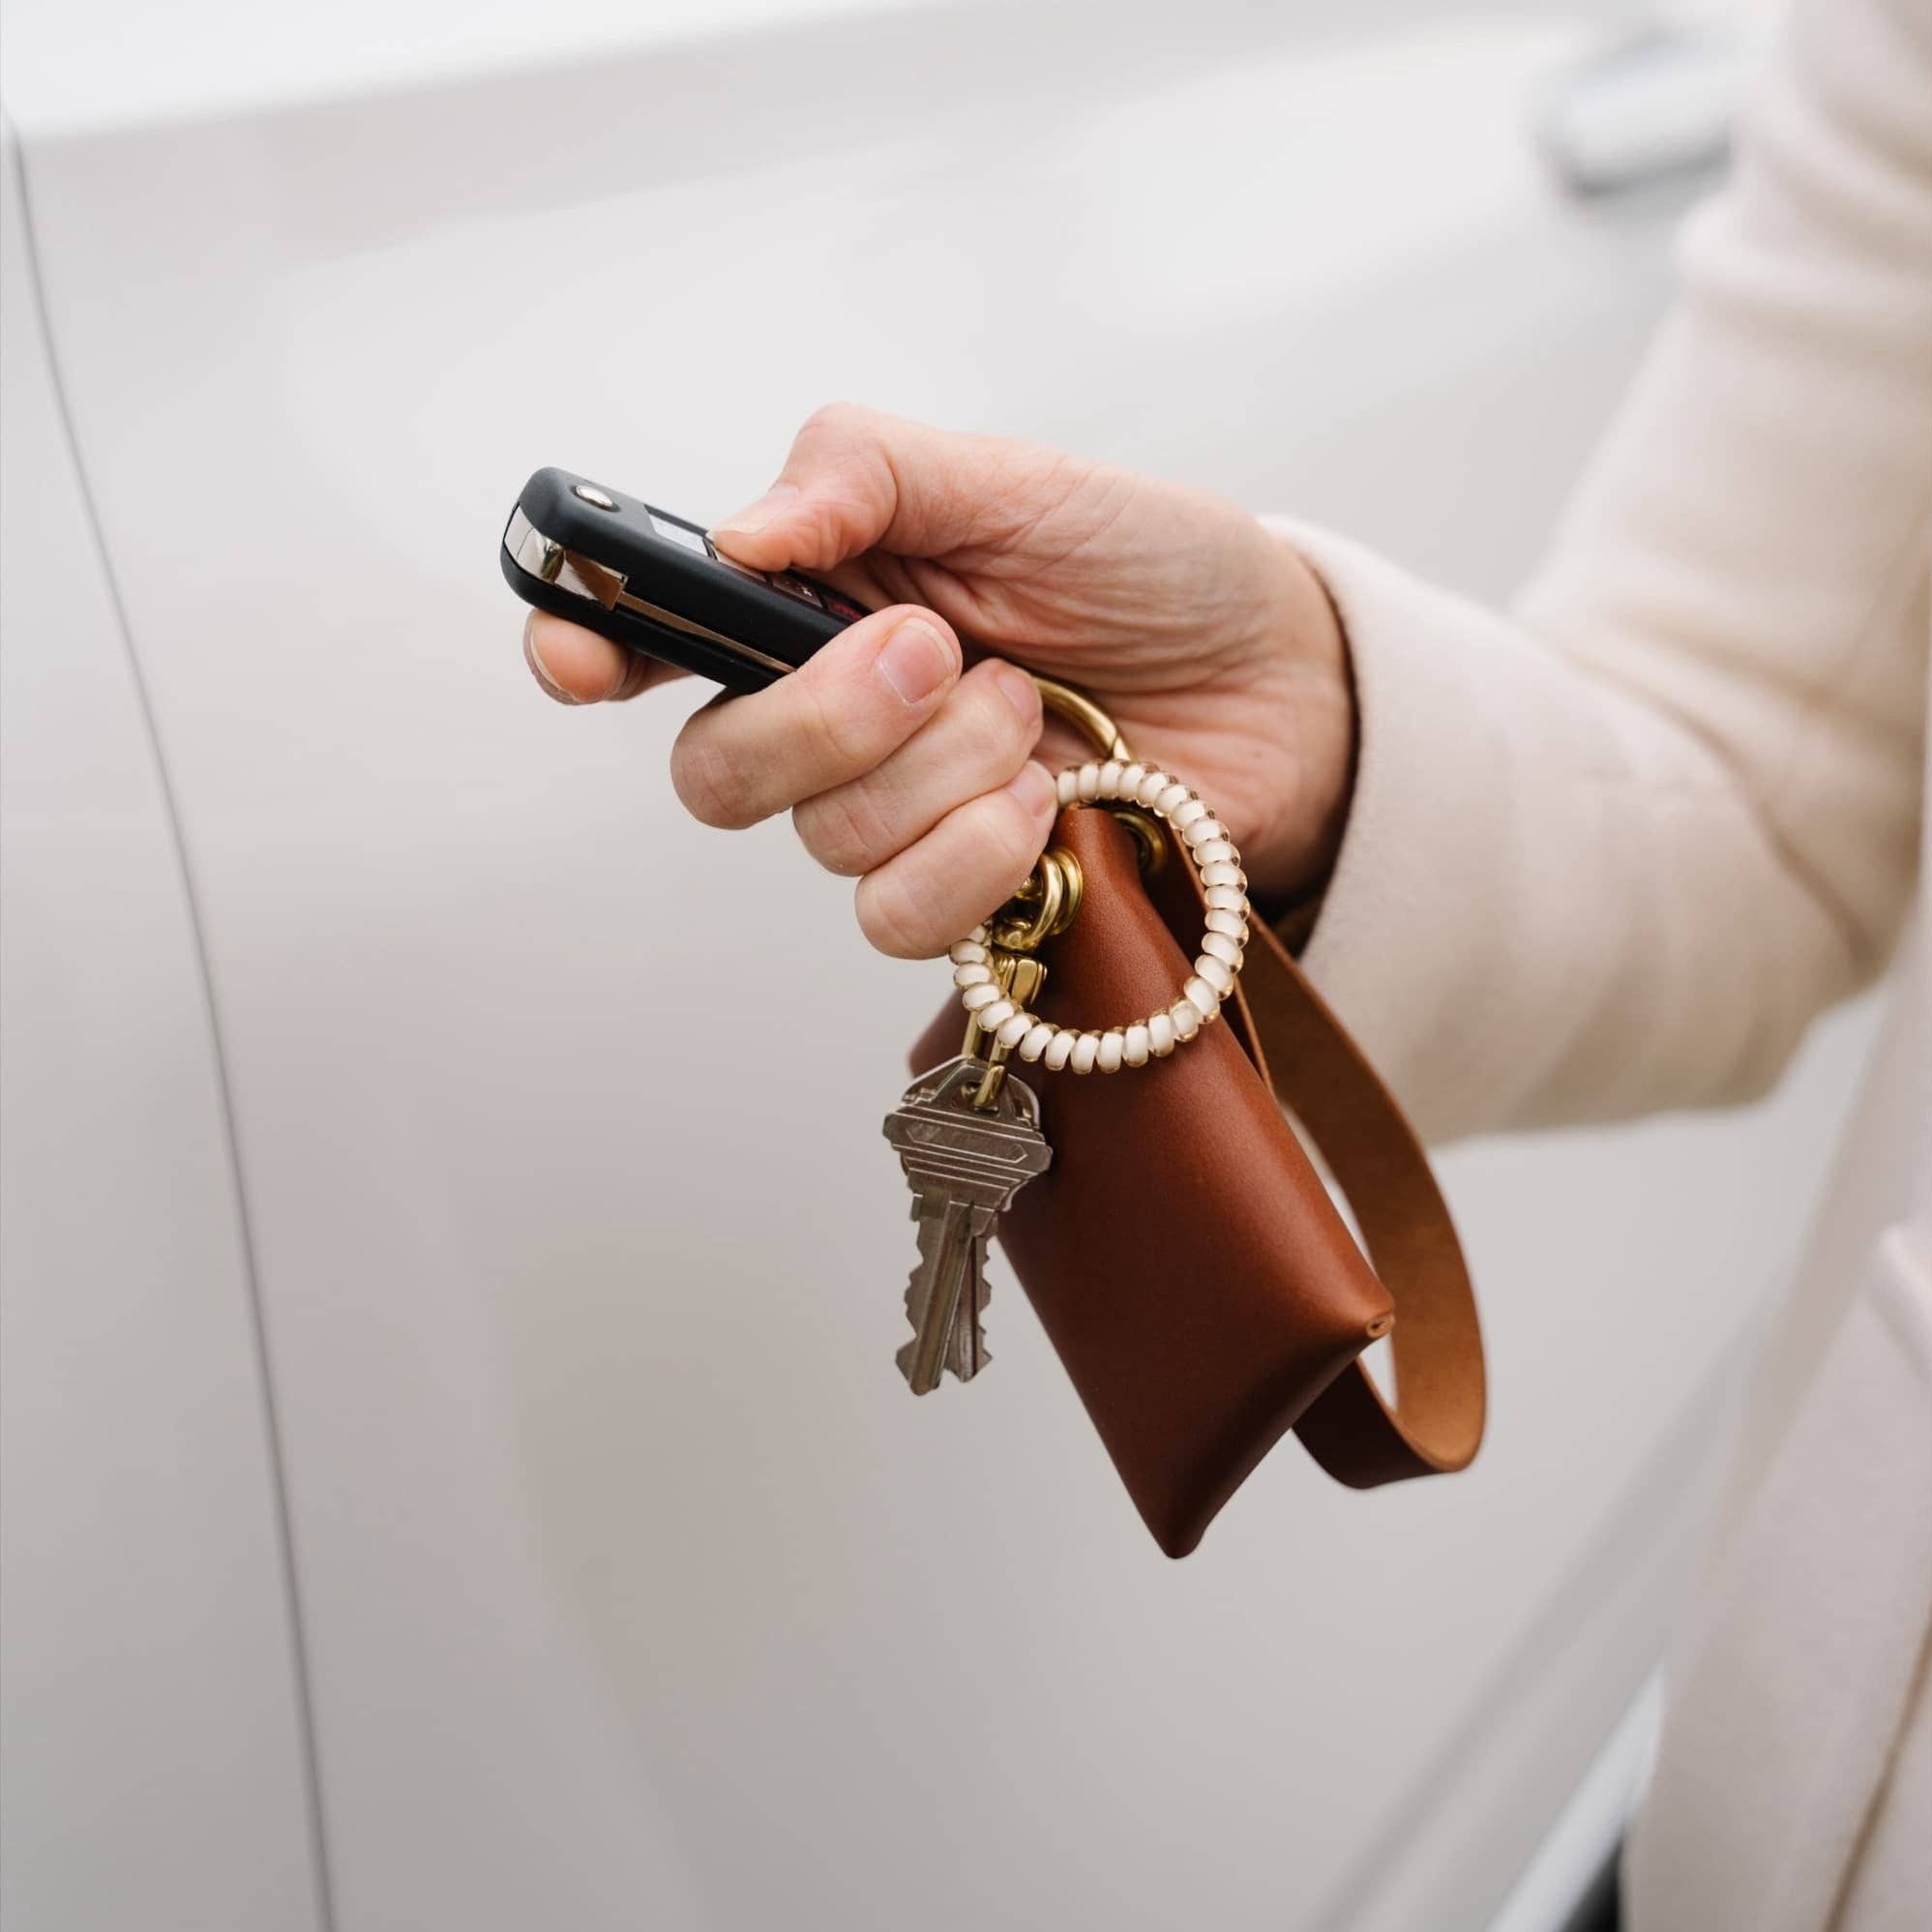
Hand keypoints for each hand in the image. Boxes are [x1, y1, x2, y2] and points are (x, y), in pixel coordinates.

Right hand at [522, 404, 1354, 955]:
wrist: (1283, 684)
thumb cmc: (1153, 569)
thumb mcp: (1015, 480)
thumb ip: (865, 475)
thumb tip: (735, 533)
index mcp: (821, 601)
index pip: (657, 639)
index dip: (589, 649)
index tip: (582, 661)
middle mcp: (838, 719)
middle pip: (718, 771)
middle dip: (824, 717)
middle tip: (938, 652)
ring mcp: (897, 816)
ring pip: (824, 846)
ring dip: (941, 777)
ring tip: (1035, 716)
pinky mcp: (963, 899)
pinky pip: (901, 918)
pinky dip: (977, 858)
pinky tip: (1049, 808)